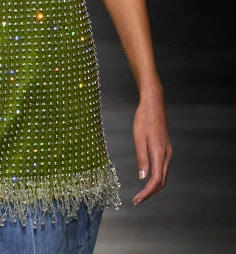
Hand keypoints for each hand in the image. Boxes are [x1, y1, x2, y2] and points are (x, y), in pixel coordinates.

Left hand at [132, 86, 171, 204]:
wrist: (154, 104)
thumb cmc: (144, 119)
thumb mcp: (139, 138)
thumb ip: (141, 158)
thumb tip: (142, 177)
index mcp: (159, 153)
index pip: (156, 180)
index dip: (147, 193)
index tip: (137, 200)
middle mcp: (166, 155)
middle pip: (161, 181)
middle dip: (150, 193)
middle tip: (137, 200)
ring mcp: (167, 151)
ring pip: (163, 175)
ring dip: (153, 186)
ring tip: (141, 193)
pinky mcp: (165, 148)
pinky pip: (163, 168)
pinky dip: (156, 177)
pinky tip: (148, 177)